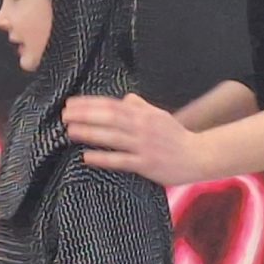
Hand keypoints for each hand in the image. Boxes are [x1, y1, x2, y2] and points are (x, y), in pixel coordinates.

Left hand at [64, 92, 202, 185]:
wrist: (199, 156)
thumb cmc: (177, 136)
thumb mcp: (160, 116)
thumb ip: (141, 107)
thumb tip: (125, 98)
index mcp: (144, 114)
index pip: (111, 105)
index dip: (89, 103)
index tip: (71, 103)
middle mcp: (142, 127)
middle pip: (108, 118)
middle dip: (84, 115)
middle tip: (64, 115)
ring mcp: (144, 146)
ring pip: (112, 137)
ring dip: (89, 133)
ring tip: (69, 131)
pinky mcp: (146, 165)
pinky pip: (121, 161)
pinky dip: (103, 158)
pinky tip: (87, 157)